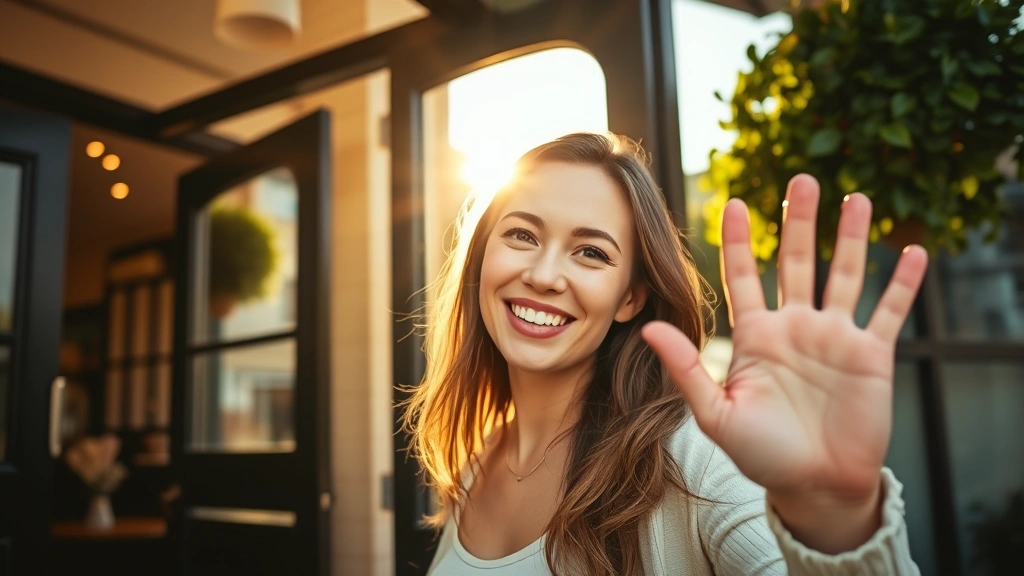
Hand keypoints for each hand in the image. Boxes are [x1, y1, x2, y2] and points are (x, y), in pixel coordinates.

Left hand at [642, 174, 927, 551]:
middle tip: (801, 179)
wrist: (814, 486)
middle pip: (796, 261)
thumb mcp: (717, 413)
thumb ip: (687, 369)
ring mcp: (834, 338)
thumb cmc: (762, 454)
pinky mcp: (871, 355)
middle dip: (799, 221)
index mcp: (756, 336)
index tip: (733, 203)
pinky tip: (912, 252)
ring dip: (851, 238)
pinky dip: (901, 284)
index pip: (743, 276)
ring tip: (856, 198)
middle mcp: (794, 327)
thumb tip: (648, 327)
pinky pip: (889, 312)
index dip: (738, 241)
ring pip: (845, 275)